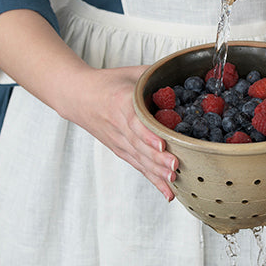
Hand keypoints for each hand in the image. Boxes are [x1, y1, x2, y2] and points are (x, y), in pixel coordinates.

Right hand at [0, 10, 177, 200]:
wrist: (76, 96)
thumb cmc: (107, 83)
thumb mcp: (132, 73)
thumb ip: (158, 76)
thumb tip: (189, 73)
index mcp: (120, 103)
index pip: (135, 122)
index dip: (148, 135)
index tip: (162, 143)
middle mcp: (119, 126)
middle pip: (140, 145)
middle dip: (158, 158)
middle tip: (176, 167)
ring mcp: (119, 142)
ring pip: (140, 160)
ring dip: (157, 172)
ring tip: (174, 181)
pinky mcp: (121, 152)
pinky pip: (139, 167)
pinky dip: (153, 180)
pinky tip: (168, 192)